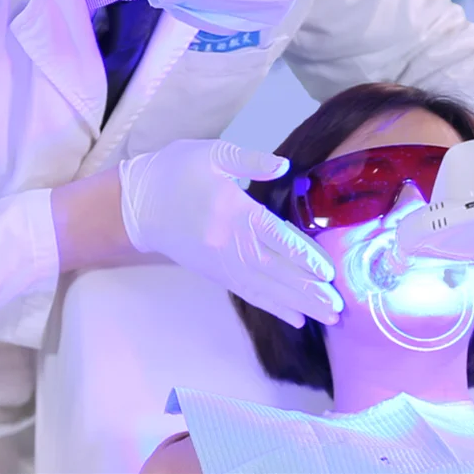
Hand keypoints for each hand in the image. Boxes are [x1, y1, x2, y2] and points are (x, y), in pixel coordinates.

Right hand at [117, 139, 343, 328]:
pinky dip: (273, 307)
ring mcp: (220, 262)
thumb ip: (249, 160)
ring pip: (264, 287)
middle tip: (337, 309)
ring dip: (297, 304)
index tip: (327, 272)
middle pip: (273, 270)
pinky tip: (295, 319)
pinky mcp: (215, 273)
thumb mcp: (212, 154)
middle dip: (307, 291)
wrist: (135, 204)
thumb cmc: (177, 171)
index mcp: (231, 211)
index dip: (301, 255)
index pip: (272, 237)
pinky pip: (248, 292)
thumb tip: (283, 165)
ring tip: (326, 318)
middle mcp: (228, 243)